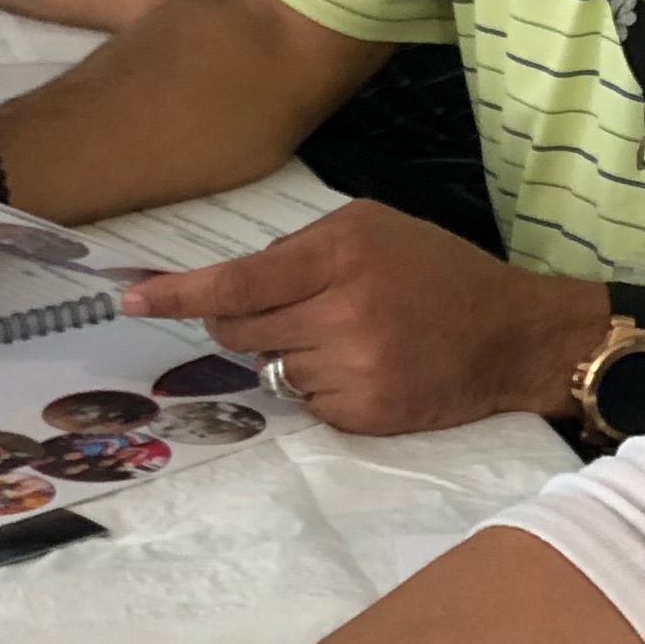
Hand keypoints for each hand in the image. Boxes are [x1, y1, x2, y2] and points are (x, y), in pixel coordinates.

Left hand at [116, 202, 604, 436]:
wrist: (513, 337)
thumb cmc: (438, 272)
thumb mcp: (372, 228)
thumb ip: (300, 248)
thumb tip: (233, 284)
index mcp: (340, 258)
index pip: (237, 282)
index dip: (179, 294)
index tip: (130, 298)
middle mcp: (341, 316)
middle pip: (241, 331)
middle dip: (249, 321)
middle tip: (299, 310)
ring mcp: (352, 372)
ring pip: (271, 369)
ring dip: (293, 354)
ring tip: (353, 337)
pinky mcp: (362, 416)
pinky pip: (304, 402)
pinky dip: (321, 385)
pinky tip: (366, 367)